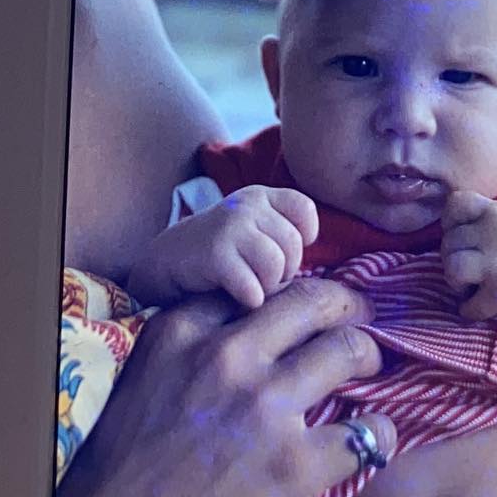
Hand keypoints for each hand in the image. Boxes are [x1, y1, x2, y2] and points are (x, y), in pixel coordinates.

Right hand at [56, 277, 397, 496]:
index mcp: (183, 332)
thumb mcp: (146, 374)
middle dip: (344, 305)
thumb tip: (241, 326)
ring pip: (348, 351)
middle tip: (358, 316)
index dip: (286, 294)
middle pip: (312, 301)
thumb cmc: (127, 460)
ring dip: (368, 355)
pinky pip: (366, 431)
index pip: (255, 288)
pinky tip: (372, 437)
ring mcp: (265, 406)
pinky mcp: (295, 462)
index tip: (302, 306)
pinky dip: (378, 433)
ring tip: (370, 365)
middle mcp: (228, 356)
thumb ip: (189, 344)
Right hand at [129, 185, 318, 308]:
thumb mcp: (252, 234)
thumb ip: (285, 239)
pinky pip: (254, 286)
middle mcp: (247, 204)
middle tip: (258, 280)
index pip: (304, 211)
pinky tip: (234, 297)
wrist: (163, 265)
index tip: (282, 256)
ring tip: (248, 288)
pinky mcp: (214, 253)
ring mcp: (230, 226)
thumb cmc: (218, 257)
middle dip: (282, 272)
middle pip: (293, 246)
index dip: (302, 239)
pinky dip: (248, 300)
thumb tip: (333, 279)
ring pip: (277, 265)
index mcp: (261, 196)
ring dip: (266, 287)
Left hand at [440, 192, 496, 321]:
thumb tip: (444, 235)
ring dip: (457, 283)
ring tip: (472, 286)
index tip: (464, 237)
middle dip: (454, 260)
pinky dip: (471, 310)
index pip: (454, 205)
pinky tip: (483, 305)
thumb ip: (480, 219)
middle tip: (473, 270)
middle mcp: (495, 232)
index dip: (451, 223)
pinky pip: (468, 306)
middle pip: (448, 243)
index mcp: (496, 212)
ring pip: (451, 269)